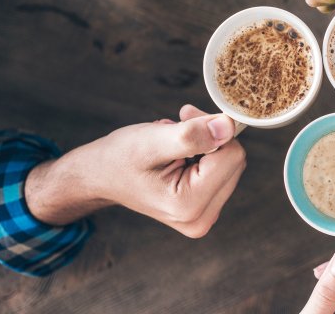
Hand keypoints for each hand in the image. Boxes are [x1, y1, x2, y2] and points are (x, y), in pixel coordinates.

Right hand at [25, 104, 246, 237]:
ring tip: (172, 144)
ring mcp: (203, 217)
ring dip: (206, 145)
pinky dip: (204, 156)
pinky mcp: (204, 210)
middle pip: (234, 161)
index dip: (212, 128)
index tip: (185, 115)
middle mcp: (201, 219)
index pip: (232, 155)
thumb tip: (228, 127)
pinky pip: (222, 172)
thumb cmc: (119, 158)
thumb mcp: (152, 141)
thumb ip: (191, 135)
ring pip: (230, 164)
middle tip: (179, 124)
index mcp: (189, 205)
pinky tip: (179, 154)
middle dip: (210, 136)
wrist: (100, 177)